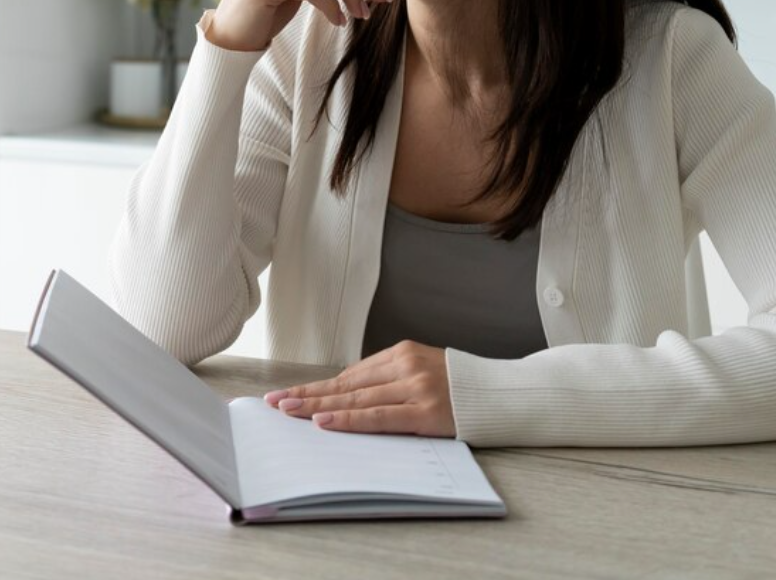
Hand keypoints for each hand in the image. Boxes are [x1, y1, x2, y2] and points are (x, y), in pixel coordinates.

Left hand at [263, 340, 455, 436]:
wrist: (500, 394)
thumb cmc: (458, 387)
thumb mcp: (420, 371)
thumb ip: (387, 380)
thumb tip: (345, 395)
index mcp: (401, 353)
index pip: (348, 375)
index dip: (316, 386)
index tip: (288, 393)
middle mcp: (404, 366)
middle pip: (346, 386)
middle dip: (307, 395)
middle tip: (275, 403)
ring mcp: (415, 388)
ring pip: (356, 400)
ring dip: (318, 408)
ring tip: (289, 412)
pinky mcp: (424, 412)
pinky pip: (378, 418)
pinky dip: (349, 420)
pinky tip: (324, 422)